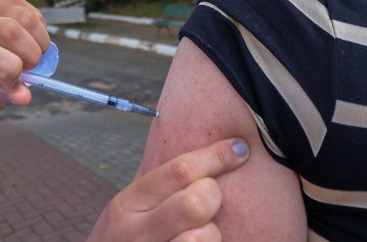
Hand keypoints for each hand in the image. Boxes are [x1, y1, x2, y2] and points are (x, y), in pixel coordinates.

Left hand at [0, 0, 48, 116]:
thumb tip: (24, 96)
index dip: (6, 68)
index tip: (14, 83)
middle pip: (8, 30)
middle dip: (31, 55)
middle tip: (29, 67)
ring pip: (24, 17)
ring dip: (39, 40)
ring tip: (32, 53)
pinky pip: (28, 9)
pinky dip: (39, 28)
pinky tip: (30, 39)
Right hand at [89, 138, 249, 241]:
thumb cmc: (126, 237)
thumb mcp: (129, 206)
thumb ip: (157, 180)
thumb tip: (192, 134)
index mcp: (127, 204)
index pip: (179, 170)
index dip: (216, 156)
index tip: (240, 148)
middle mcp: (137, 233)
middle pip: (197, 202)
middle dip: (214, 195)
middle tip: (212, 200)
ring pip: (205, 237)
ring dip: (212, 234)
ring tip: (201, 233)